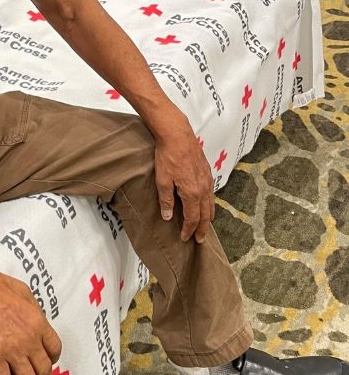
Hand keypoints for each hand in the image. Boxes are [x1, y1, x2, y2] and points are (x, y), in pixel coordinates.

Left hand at [154, 123, 214, 243]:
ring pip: (211, 204)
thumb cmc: (167, 156)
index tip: (185, 238)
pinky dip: (209, 203)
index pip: (193, 218)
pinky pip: (211, 193)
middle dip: (202, 228)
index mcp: (192, 193)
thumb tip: (169, 217)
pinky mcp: (207, 171)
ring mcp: (207, 180)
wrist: (177, 135)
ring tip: (204, 225)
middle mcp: (203, 189)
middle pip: (206, 214)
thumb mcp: (162, 180)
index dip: (189, 230)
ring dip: (208, 217)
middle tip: (200, 240)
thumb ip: (166, 200)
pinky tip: (205, 204)